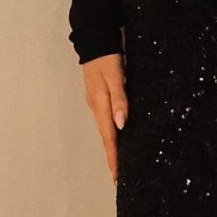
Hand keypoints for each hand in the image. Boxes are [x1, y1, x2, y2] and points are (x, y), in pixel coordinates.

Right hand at [82, 50, 128, 180]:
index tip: (116, 177)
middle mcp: (96, 106)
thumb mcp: (116, 75)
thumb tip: (122, 125)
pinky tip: (117, 137)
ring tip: (119, 163)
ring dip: (112, 147)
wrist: (94, 39)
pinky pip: (105, 121)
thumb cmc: (107, 56)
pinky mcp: (99, 97)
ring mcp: (96, 102)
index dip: (113, 157)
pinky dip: (111, 133)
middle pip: (106, 137)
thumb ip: (120, 99)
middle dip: (112, 157)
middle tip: (118, 177)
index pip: (108, 137)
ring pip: (105, 129)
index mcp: (100, 103)